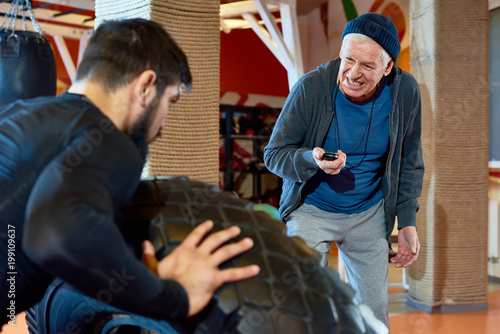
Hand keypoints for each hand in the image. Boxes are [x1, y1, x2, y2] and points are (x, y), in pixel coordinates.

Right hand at [141, 220, 259, 316]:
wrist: (167, 298)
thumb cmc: (159, 284)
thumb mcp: (151, 267)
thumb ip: (149, 255)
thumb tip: (144, 244)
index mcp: (183, 251)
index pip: (196, 235)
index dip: (204, 228)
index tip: (211, 223)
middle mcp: (198, 254)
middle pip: (215, 240)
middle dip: (227, 234)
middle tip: (236, 230)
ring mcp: (207, 265)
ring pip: (226, 252)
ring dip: (239, 246)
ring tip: (249, 242)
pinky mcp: (214, 278)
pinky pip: (233, 274)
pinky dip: (245, 271)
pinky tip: (255, 269)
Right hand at [313, 147, 345, 174]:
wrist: (318, 159)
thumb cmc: (317, 155)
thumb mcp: (316, 152)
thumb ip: (317, 153)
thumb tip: (320, 155)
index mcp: (323, 166)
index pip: (334, 165)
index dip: (340, 159)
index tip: (339, 152)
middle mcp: (328, 170)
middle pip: (340, 165)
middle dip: (342, 157)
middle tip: (339, 151)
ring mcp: (332, 171)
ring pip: (342, 165)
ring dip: (343, 158)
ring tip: (339, 153)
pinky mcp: (335, 171)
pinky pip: (341, 166)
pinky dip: (342, 160)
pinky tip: (339, 157)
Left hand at [390, 226, 419, 267]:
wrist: (406, 228)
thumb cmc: (411, 233)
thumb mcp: (413, 239)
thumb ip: (413, 246)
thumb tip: (413, 253)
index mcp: (415, 251)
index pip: (412, 259)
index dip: (408, 263)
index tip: (403, 266)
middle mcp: (411, 252)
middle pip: (406, 260)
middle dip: (401, 263)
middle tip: (396, 266)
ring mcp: (406, 251)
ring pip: (402, 259)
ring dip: (397, 261)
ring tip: (392, 261)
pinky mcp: (401, 249)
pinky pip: (398, 255)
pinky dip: (395, 258)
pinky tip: (392, 259)